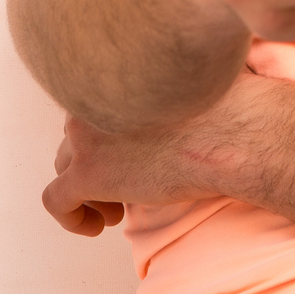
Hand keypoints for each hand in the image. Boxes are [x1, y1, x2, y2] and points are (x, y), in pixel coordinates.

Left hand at [41, 72, 273, 234]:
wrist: (237, 134)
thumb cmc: (234, 105)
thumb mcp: (198, 71)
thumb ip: (174, 75)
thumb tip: (194, 67)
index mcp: (116, 71)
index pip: (93, 98)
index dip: (111, 129)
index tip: (133, 148)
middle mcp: (92, 98)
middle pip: (77, 133)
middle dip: (100, 157)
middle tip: (131, 178)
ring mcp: (86, 136)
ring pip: (65, 164)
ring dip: (89, 187)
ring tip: (118, 208)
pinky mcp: (89, 174)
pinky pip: (57, 201)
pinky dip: (71, 217)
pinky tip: (98, 226)